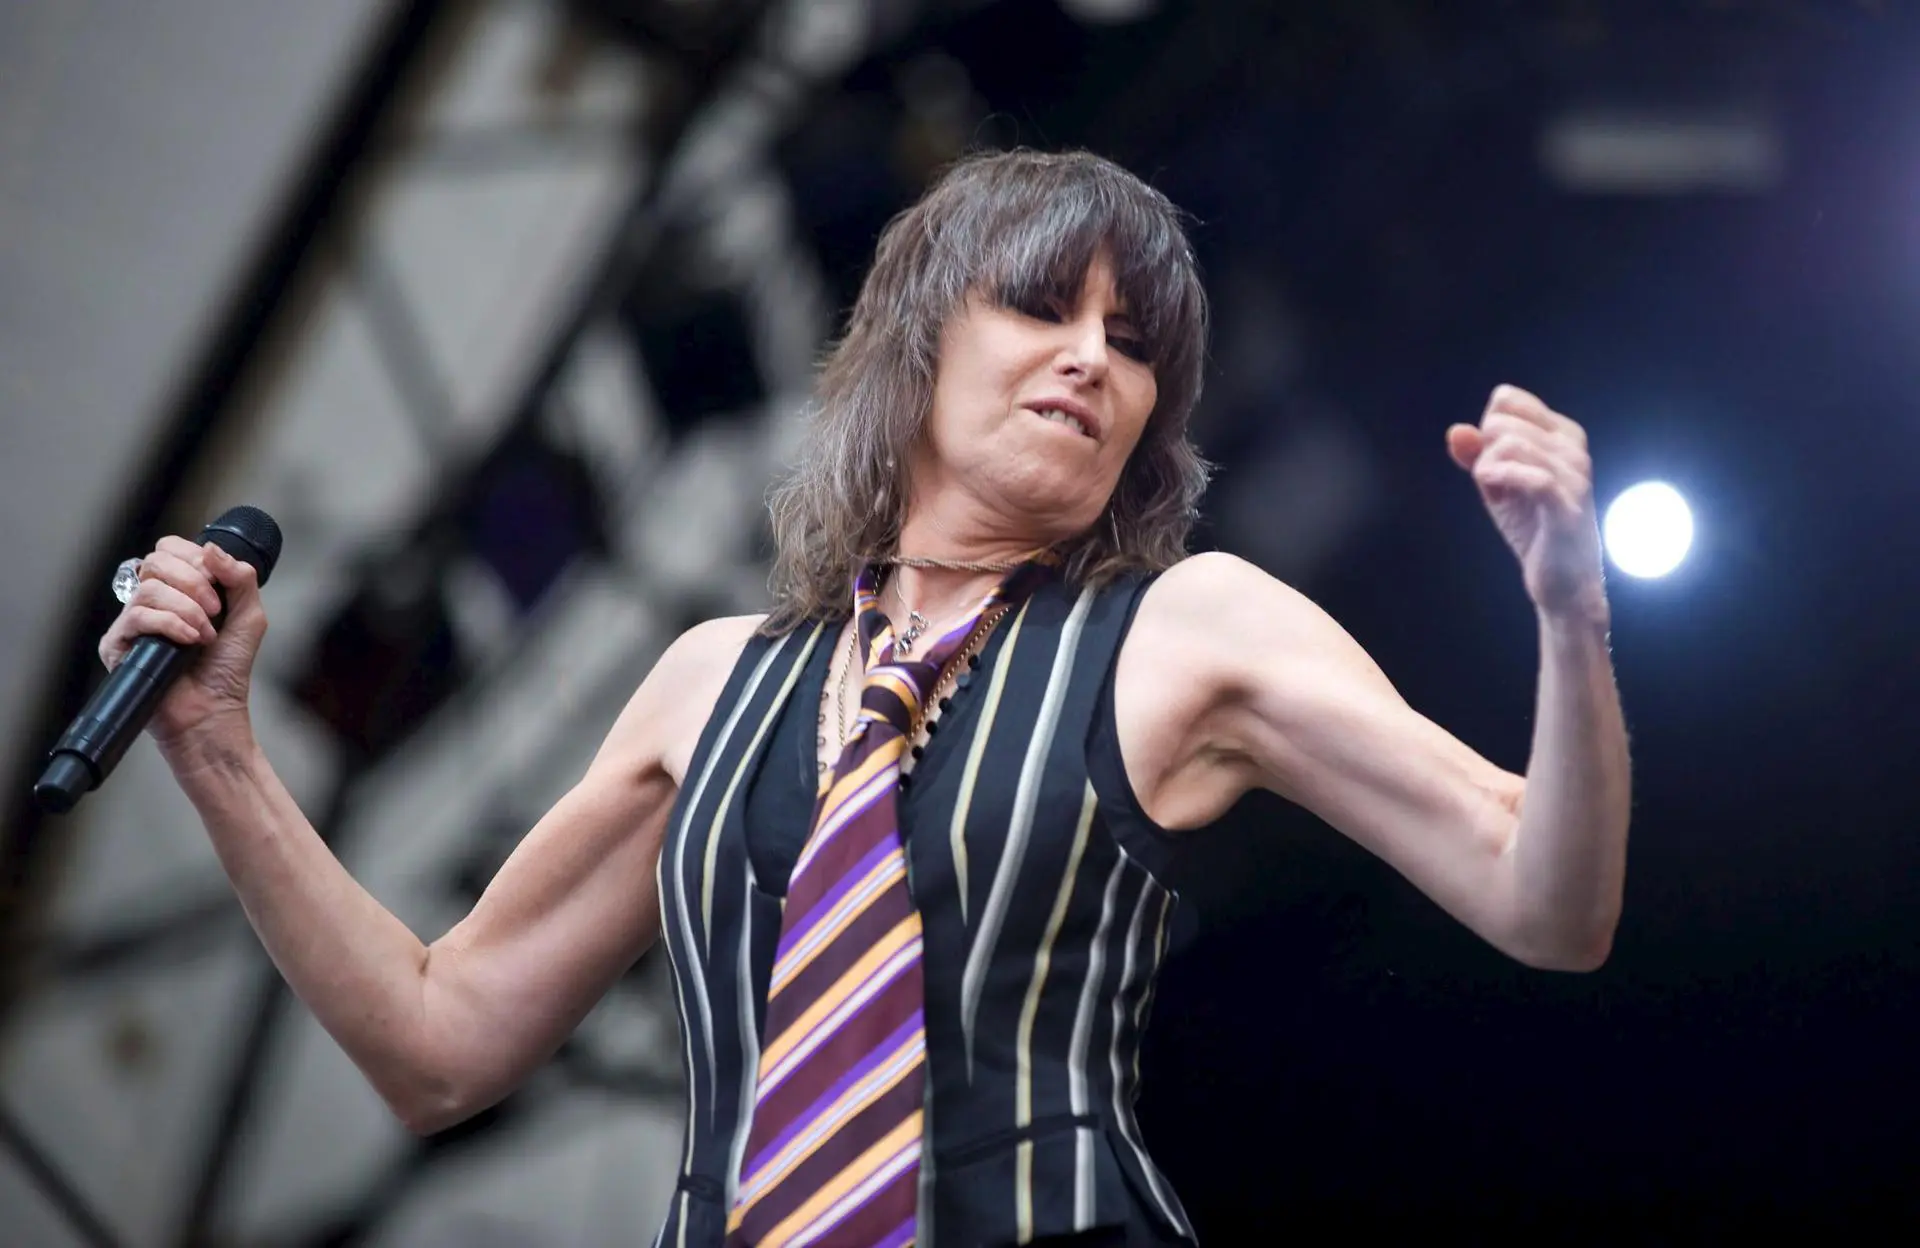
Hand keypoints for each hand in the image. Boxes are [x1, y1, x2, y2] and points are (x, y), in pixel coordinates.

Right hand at [97, 535, 269, 746]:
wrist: (213, 711)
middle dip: (194, 582)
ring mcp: (132, 622)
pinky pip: (137, 616)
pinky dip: (171, 624)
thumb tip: (210, 547)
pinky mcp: (117, 645)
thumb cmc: (227, 667)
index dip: (195, 560)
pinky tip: (190, 642)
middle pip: (157, 561)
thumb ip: (240, 577)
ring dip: (187, 609)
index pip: (171, 549)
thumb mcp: (249, 615)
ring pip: (149, 588)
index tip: (219, 587)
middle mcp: (151, 601)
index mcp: (178, 588)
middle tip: (215, 611)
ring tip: (205, 634)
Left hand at [1446, 385, 1606, 621]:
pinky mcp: (1568, 506)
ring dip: (1488, 469)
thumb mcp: (1498, 484)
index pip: (1507, 400)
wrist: (1562, 580)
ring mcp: (1575, 476)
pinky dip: (1503, 478)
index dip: (1485, 429)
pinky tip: (1496, 492)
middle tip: (1492, 482)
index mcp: (1561, 433)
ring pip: (1512, 445)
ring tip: (1495, 491)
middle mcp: (1573, 448)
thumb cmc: (1532, 527)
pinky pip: (1533, 476)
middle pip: (1502, 422)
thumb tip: (1456, 431)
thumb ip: (1477, 454)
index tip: (1493, 460)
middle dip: (1484, 451)